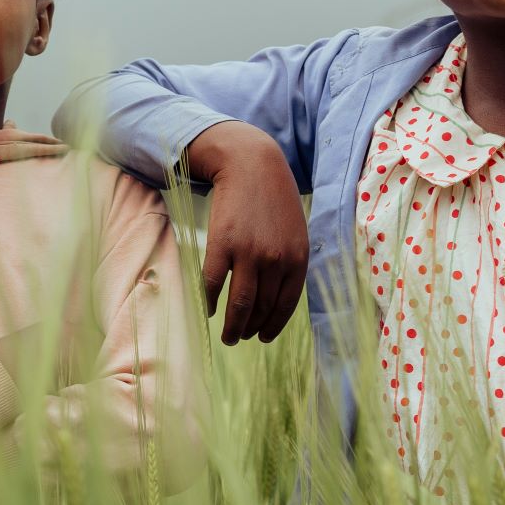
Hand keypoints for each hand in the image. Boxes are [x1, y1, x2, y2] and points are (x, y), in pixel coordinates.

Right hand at [185, 122, 307, 344]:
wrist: (251, 165)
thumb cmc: (274, 199)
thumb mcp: (295, 231)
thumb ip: (289, 264)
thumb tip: (275, 301)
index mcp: (297, 259)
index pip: (285, 306)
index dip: (273, 326)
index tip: (262, 338)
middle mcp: (276, 260)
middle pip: (261, 309)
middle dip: (250, 330)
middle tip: (239, 338)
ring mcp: (248, 254)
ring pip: (239, 304)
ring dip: (232, 326)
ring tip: (227, 336)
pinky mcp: (222, 245)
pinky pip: (213, 284)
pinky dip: (209, 302)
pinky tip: (207, 309)